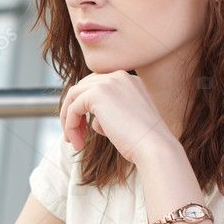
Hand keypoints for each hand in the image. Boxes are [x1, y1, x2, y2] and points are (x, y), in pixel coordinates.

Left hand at [60, 70, 176, 165]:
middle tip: (74, 136)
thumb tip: (89, 121)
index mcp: (129, 80)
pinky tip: (78, 143)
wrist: (154, 148)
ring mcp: (108, 82)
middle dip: (73, 112)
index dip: (84, 106)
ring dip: (69, 120)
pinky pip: (73, 108)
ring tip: (74, 142)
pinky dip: (70, 126)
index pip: (96, 85)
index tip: (83, 129)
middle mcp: (119, 76)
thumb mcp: (126, 120)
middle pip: (82, 87)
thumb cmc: (144, 142)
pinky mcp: (97, 93)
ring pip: (74, 96)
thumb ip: (110, 113)